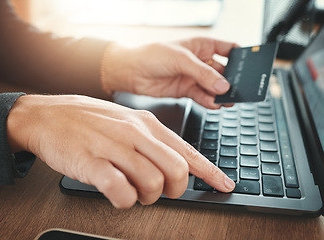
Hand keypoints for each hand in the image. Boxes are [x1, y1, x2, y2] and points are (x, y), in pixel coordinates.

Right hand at [7, 95, 234, 207]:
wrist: (47, 115)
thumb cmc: (88, 120)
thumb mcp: (126, 121)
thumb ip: (151, 141)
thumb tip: (175, 165)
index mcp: (146, 123)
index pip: (187, 151)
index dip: (210, 172)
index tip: (224, 184)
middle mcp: (134, 133)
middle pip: (176, 171)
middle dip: (174, 190)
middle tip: (160, 192)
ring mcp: (113, 147)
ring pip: (152, 183)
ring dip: (147, 197)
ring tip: (134, 192)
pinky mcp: (92, 163)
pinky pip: (121, 191)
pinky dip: (124, 200)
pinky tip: (117, 194)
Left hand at [102, 37, 237, 108]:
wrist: (131, 72)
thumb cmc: (152, 55)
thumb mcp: (182, 60)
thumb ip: (203, 73)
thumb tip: (223, 84)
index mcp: (202, 46)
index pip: (228, 49)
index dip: (241, 57)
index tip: (251, 67)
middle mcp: (200, 62)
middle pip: (223, 72)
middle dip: (232, 81)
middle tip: (241, 90)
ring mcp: (193, 77)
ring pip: (214, 87)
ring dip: (221, 94)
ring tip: (229, 100)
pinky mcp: (186, 91)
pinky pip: (202, 97)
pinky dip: (209, 101)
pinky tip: (214, 104)